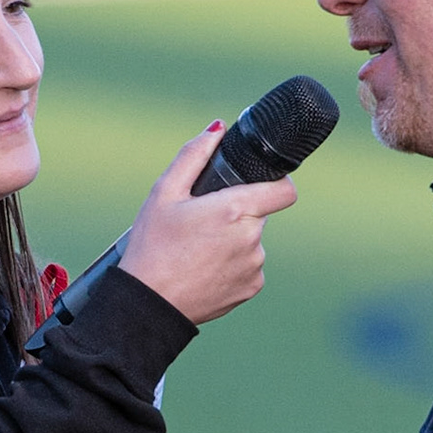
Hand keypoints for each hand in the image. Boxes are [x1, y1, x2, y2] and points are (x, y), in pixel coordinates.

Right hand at [118, 121, 298, 324]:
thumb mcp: (164, 193)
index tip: (258, 185)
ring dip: (234, 240)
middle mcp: (252, 239)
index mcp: (235, 210)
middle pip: (259, 213)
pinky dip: (232, 264)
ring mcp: (254, 266)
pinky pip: (249, 266)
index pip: (285, 190)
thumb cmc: (152, 246)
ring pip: (252, 241)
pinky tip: (204, 268)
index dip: (276, 183)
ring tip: (198, 249)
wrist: (148, 304)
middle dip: (237, 213)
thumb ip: (194, 155)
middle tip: (202, 223)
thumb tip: (218, 128)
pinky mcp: (251, 288)